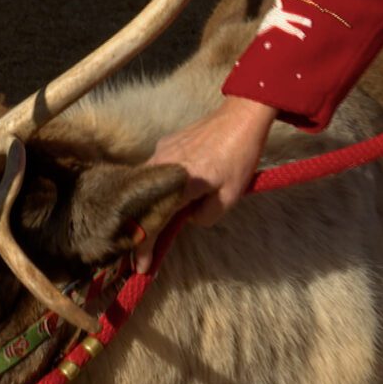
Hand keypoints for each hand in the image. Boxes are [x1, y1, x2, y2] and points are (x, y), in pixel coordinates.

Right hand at [134, 95, 275, 272]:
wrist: (241, 117)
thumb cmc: (240, 157)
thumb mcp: (229, 197)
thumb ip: (205, 217)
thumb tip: (187, 219)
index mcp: (180, 182)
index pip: (154, 221)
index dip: (145, 247)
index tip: (141, 266)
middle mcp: (163, 166)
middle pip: (142, 203)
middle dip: (141, 228)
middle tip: (143, 248)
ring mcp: (161, 152)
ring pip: (147, 185)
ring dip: (151, 204)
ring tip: (157, 219)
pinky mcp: (164, 143)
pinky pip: (155, 169)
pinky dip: (158, 184)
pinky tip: (170, 189)